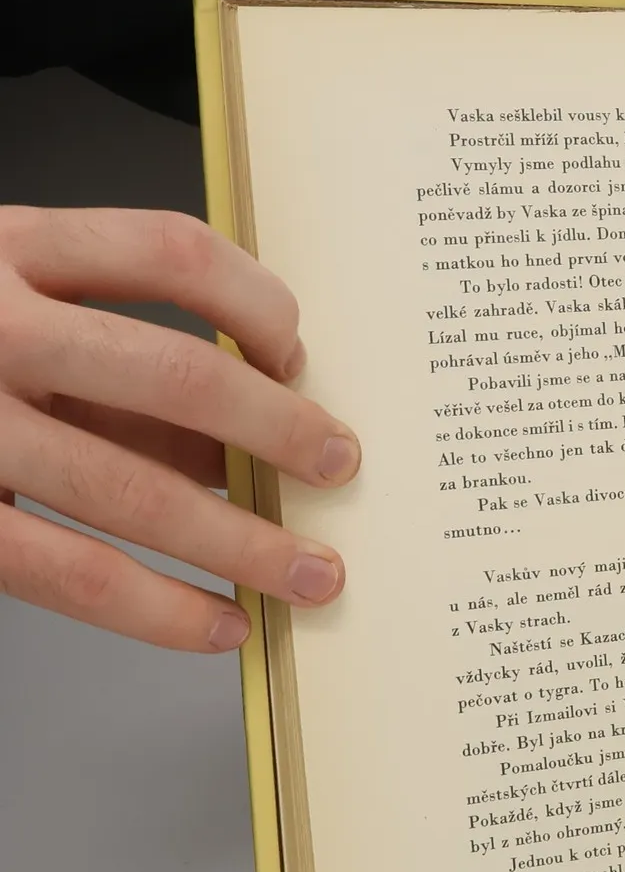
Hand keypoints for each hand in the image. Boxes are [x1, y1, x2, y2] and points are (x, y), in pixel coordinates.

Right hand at [0, 207, 359, 650]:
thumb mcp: (1, 300)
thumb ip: (104, 348)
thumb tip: (243, 428)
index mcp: (6, 247)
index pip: (169, 249)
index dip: (256, 299)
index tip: (299, 352)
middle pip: (170, 373)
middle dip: (277, 429)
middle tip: (343, 465)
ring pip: (129, 489)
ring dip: (241, 540)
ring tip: (314, 574)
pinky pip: (69, 572)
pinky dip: (158, 608)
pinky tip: (220, 624)